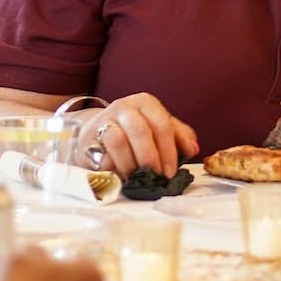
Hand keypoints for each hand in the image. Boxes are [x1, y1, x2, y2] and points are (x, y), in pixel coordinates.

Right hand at [77, 93, 197, 176]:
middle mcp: (124, 106)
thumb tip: (193, 148)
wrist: (95, 133)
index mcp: (145, 103)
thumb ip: (178, 135)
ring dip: (130, 163)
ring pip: (117, 139)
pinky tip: (119, 175)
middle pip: (140, 130)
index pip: (162, 123)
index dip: (169, 150)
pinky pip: (100, 153)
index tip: (171, 172)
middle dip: (150, 157)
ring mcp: (104, 120)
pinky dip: (112, 167)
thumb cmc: (132, 133)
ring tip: (136, 177)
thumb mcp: (158, 129)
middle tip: (156, 176)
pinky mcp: (87, 138)